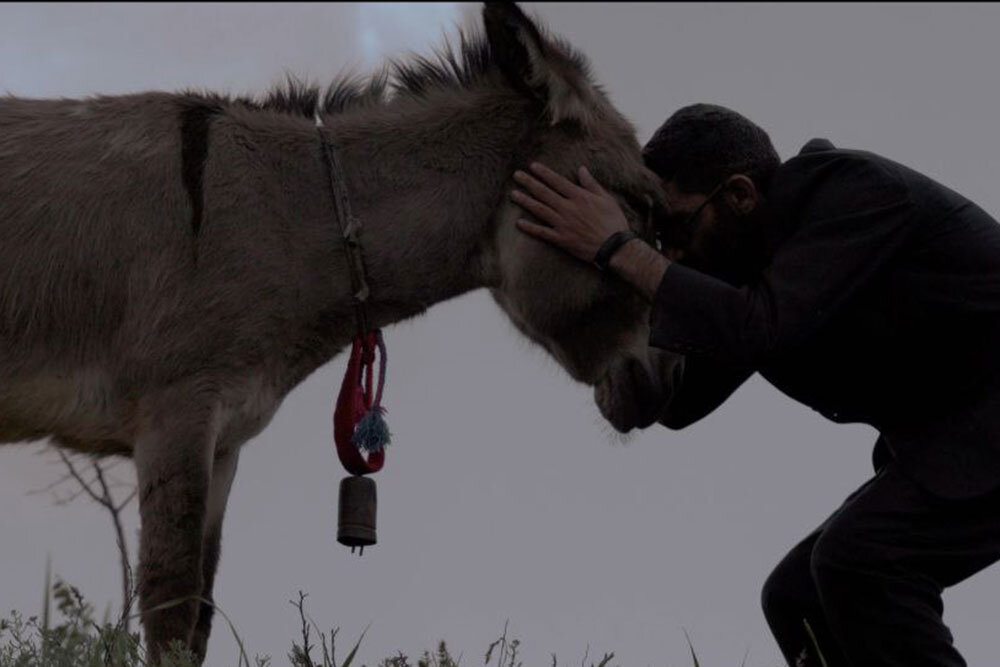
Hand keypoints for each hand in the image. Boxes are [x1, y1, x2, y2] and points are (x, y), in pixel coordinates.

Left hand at [511, 162, 629, 262]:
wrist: (614, 247)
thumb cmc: (613, 222)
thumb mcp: (606, 199)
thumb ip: (591, 184)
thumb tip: (581, 169)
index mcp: (579, 197)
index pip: (557, 181)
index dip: (544, 173)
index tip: (532, 166)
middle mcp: (568, 208)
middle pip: (544, 193)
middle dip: (529, 183)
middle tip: (516, 175)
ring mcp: (563, 224)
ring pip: (540, 210)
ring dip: (525, 201)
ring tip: (513, 194)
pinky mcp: (561, 239)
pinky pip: (542, 232)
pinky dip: (530, 228)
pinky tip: (519, 223)